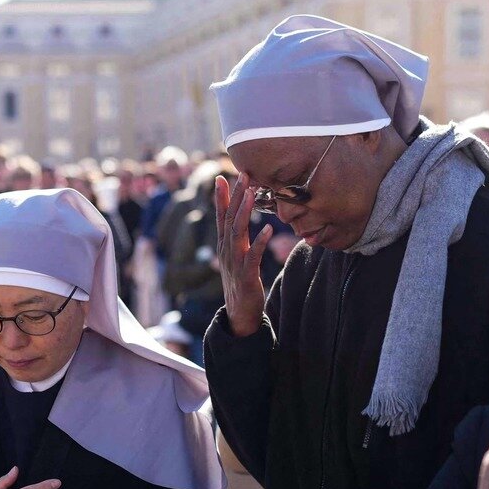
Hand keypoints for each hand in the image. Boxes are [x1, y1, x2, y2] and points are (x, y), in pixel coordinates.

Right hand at [214, 174, 272, 337]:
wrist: (239, 314)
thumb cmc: (240, 283)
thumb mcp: (236, 257)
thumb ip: (237, 238)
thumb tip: (237, 220)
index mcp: (224, 246)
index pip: (221, 217)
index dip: (221, 197)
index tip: (221, 177)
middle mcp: (226, 251)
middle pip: (229, 219)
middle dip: (236, 196)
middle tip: (242, 174)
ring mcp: (235, 263)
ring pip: (238, 233)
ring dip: (244, 211)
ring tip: (252, 192)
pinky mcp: (246, 276)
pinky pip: (253, 256)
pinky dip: (259, 243)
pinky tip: (267, 229)